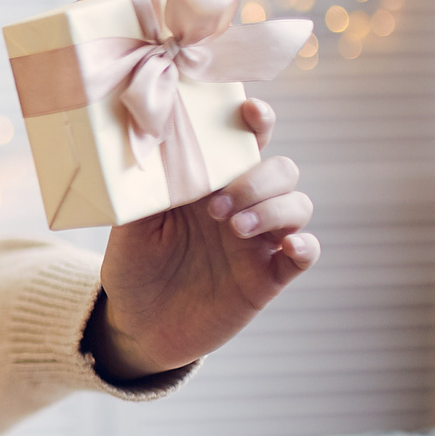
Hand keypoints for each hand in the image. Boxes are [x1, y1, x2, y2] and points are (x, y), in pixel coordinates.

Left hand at [92, 99, 317, 378]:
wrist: (135, 323)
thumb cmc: (134, 265)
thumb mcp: (130, 222)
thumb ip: (144, 186)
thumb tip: (144, 139)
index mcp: (211, 183)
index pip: (246, 142)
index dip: (256, 121)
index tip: (249, 112)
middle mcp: (242, 206)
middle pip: (281, 171)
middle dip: (258, 180)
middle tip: (216, 206)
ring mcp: (257, 242)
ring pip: (298, 206)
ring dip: (273, 209)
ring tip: (234, 227)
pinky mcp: (266, 278)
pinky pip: (304, 255)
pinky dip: (305, 246)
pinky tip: (289, 246)